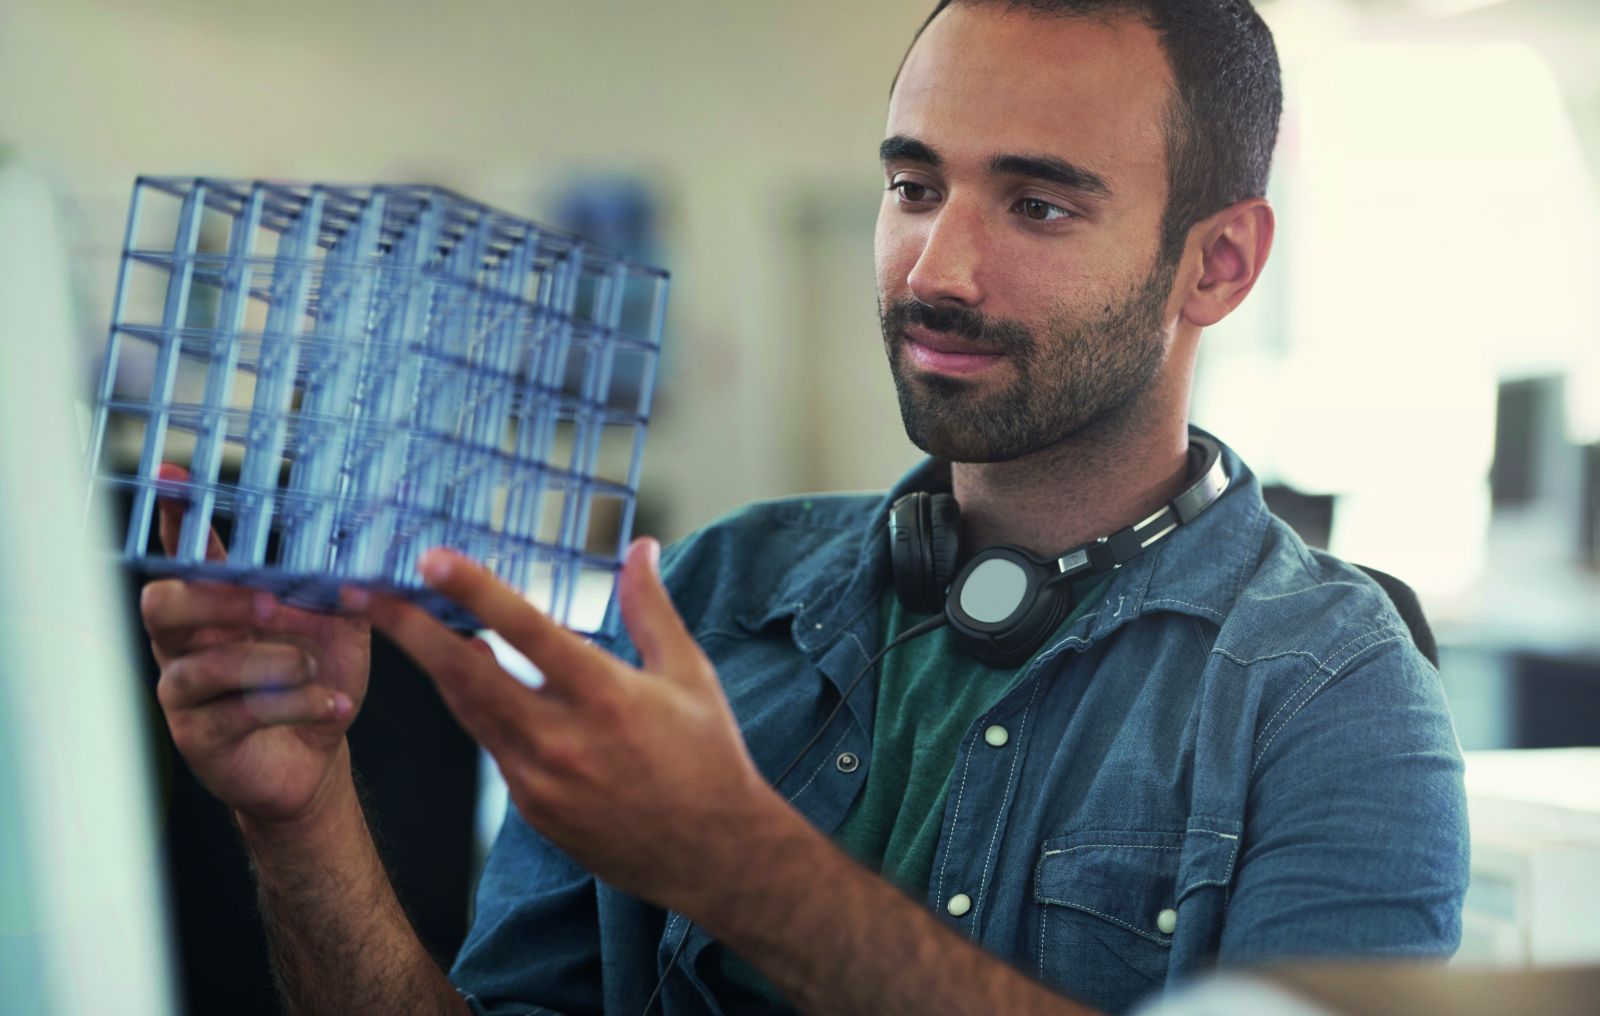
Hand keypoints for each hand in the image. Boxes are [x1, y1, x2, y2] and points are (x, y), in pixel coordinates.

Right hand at [143, 464, 371, 827]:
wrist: (319, 756)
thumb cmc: (317, 681)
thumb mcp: (338, 624)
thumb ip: (338, 584)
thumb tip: (361, 539)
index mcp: (216, 606)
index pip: (188, 556)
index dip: (178, 518)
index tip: (174, 480)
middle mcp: (187, 643)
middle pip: (163, 604)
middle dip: (217, 600)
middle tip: (271, 604)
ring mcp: (186, 691)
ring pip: (204, 665)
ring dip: (272, 662)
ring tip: (314, 667)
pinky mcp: (200, 736)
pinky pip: (240, 711)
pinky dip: (296, 703)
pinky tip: (332, 703)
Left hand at [349, 538, 788, 915]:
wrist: (714, 855)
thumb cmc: (708, 758)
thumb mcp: (689, 674)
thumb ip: (651, 608)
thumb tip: (640, 548)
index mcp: (605, 697)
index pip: (527, 631)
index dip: (475, 591)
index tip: (431, 559)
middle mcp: (562, 740)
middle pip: (465, 677)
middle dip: (409, 631)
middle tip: (365, 592)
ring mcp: (539, 781)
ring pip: (468, 711)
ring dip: (434, 665)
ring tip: (402, 624)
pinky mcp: (531, 809)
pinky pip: (492, 746)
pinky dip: (477, 707)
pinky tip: (470, 678)